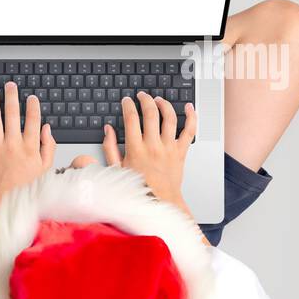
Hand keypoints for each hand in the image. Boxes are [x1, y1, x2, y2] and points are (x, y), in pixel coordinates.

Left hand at [0, 82, 55, 205]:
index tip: (31, 98)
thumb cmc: (25, 186)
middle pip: (12, 113)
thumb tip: (46, 128)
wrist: (4, 201)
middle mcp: (13, 144)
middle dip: (11, 96)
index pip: (32, 119)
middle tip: (10, 86)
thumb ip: (48, 147)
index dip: (32, 105)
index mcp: (30, 147)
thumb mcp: (45, 168)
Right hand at [102, 91, 197, 211]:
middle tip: (142, 96)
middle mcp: (153, 146)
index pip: (131, 119)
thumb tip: (108, 130)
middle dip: (145, 100)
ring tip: (158, 99)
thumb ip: (109, 147)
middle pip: (151, 113)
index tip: (127, 101)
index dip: (128, 106)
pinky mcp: (181, 152)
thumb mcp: (116, 169)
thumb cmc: (138, 188)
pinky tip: (188, 107)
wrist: (160, 202)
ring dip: (164, 104)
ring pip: (169, 118)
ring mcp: (169, 148)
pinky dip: (191, 116)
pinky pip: (189, 130)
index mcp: (135, 149)